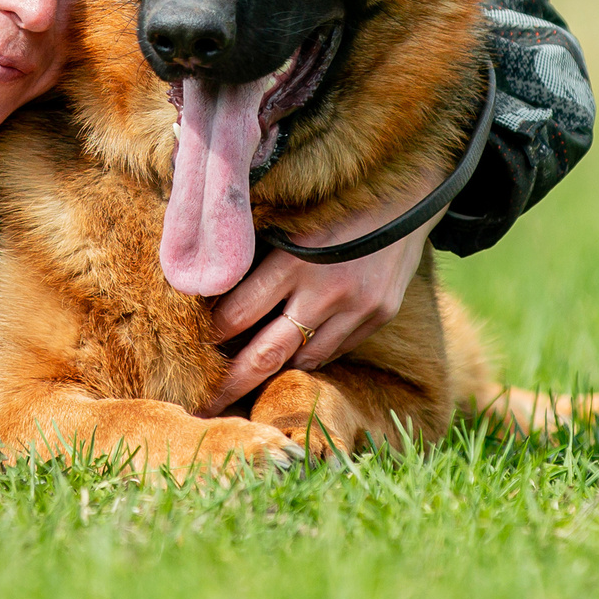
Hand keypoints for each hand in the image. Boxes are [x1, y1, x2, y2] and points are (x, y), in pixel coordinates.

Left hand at [203, 181, 445, 413]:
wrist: (408, 192)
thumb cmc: (333, 198)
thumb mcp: (289, 216)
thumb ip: (257, 252)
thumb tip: (211, 286)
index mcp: (293, 258)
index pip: (237, 313)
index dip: (211, 335)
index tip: (191, 348)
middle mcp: (325, 289)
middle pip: (266, 353)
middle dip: (230, 383)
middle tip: (202, 406)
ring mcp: (357, 306)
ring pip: (303, 359)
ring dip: (273, 373)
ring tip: (245, 384)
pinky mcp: (380, 314)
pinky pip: (335, 349)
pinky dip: (309, 356)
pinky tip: (291, 358)